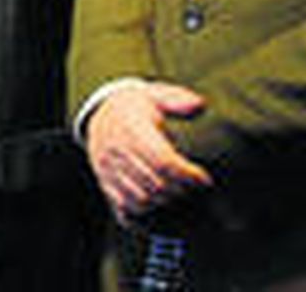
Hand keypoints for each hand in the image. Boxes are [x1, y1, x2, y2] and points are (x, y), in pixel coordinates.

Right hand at [85, 81, 213, 224]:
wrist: (101, 113)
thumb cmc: (135, 106)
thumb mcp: (155, 94)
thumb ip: (179, 99)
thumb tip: (200, 105)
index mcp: (130, 129)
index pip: (163, 161)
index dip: (188, 175)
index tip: (205, 178)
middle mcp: (115, 150)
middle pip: (155, 184)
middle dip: (182, 190)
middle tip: (196, 187)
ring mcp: (106, 169)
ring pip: (141, 199)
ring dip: (166, 201)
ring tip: (181, 193)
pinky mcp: (103, 181)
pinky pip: (124, 206)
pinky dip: (146, 211)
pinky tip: (160, 202)